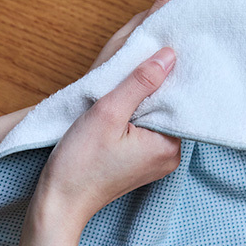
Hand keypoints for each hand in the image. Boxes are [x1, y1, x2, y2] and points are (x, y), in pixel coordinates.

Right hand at [3, 0, 201, 245]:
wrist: (58, 204)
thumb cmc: (79, 164)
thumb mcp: (108, 114)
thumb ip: (140, 82)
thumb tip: (169, 54)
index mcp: (170, 145)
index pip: (187, 98)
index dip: (182, 69)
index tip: (181, 41)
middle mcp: (171, 153)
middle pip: (175, 104)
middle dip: (168, 75)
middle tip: (164, 41)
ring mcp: (157, 157)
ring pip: (161, 112)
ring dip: (154, 89)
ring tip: (150, 57)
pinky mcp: (142, 158)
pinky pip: (150, 124)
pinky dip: (143, 104)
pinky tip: (134, 85)